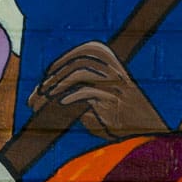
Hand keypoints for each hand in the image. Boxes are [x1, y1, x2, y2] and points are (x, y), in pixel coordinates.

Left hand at [32, 42, 167, 140]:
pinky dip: (71, 97)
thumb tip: (36, 95)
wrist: (145, 131)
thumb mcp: (94, 99)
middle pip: (79, 62)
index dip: (65, 58)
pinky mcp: (113, 102)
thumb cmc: (115, 115)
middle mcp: (117, 71)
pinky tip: (62, 104)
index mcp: (115, 65)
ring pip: (80, 74)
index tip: (49, 72)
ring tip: (46, 99)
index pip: (89, 50)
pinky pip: (87, 93)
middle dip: (55, 76)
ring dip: (58, 86)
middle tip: (40, 93)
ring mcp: (116, 86)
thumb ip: (72, 90)